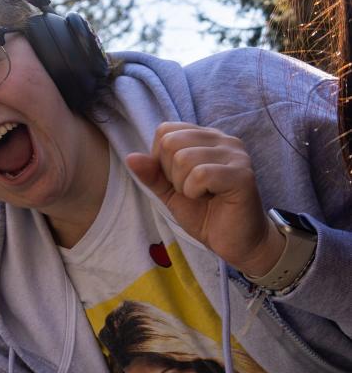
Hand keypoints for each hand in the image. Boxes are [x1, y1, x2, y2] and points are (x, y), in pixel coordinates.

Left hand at [125, 122, 283, 276]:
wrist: (234, 241)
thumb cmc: (205, 213)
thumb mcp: (169, 192)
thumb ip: (152, 174)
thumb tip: (131, 157)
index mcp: (206, 138)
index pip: (165, 131)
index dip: (160, 160)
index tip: (179, 180)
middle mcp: (223, 139)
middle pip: (170, 142)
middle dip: (170, 174)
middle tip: (191, 190)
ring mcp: (236, 154)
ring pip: (183, 158)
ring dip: (183, 186)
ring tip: (203, 195)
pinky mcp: (242, 174)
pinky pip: (200, 175)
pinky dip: (195, 193)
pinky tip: (210, 199)